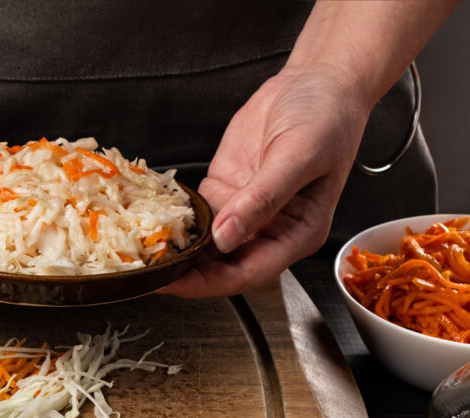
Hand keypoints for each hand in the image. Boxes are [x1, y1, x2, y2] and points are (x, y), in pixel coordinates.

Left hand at [159, 65, 371, 297]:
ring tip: (141, 253)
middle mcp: (269, 230)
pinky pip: (196, 214)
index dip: (208, 284)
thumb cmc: (327, 118)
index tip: (172, 284)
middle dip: (185, 273)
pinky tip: (150, 222)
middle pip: (222, 266)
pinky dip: (174, 220)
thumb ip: (263, 198)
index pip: (248, 273)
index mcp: (297, 233)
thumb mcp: (300, 155)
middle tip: (146, 272)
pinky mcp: (224, 190)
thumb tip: (226, 237)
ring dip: (177, 250)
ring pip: (204, 244)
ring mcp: (243, 212)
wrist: (318, 81)